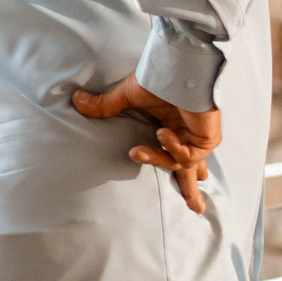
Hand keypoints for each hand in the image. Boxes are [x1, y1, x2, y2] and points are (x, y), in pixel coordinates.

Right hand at [72, 75, 222, 213]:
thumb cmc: (157, 79)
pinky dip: (172, 148)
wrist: (176, 70)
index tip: (182, 188)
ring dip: (156, 159)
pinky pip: (187, 157)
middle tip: (196, 210)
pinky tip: (162, 133)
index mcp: (172, 129)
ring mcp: (197, 139)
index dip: (175, 168)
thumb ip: (105, 106)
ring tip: (137, 150)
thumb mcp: (127, 96)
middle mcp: (187, 137)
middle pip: (189, 172)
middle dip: (190, 191)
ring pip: (182, 167)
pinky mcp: (206, 140)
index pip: (174, 156)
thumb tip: (76, 101)